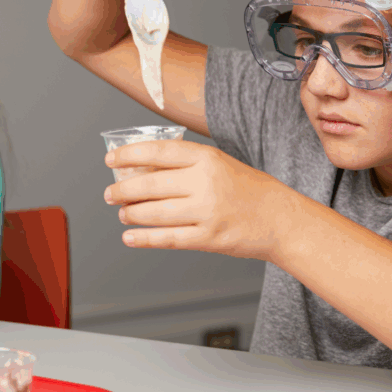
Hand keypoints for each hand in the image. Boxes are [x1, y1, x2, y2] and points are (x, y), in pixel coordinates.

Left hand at [103, 140, 292, 261]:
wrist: (280, 218)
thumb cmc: (248, 189)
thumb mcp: (219, 163)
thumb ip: (185, 164)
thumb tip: (141, 169)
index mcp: (207, 158)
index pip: (157, 152)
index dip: (129, 155)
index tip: (111, 159)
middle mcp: (205, 183)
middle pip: (149, 185)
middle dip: (122, 190)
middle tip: (111, 193)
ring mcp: (206, 212)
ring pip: (154, 213)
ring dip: (130, 214)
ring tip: (123, 213)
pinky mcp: (208, 239)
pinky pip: (167, 239)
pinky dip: (144, 239)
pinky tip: (130, 237)